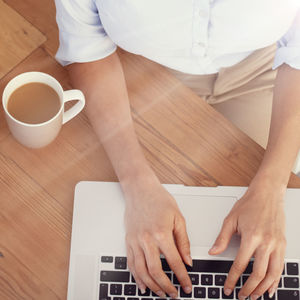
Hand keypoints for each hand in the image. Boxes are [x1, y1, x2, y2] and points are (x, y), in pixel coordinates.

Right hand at [123, 175, 191, 298]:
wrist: (140, 189)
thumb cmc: (159, 200)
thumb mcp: (178, 218)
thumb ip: (183, 241)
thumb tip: (187, 260)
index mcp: (161, 234)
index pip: (174, 262)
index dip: (182, 277)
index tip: (187, 286)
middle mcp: (146, 240)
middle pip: (156, 271)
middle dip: (166, 287)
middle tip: (174, 294)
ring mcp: (135, 241)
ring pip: (141, 271)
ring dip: (152, 286)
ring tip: (160, 293)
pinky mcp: (128, 240)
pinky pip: (131, 263)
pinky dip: (136, 277)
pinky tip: (142, 284)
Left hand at [209, 181, 285, 299]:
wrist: (267, 193)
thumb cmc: (249, 204)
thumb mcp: (231, 219)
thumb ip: (222, 238)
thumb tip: (213, 252)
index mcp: (251, 237)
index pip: (240, 264)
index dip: (232, 279)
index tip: (228, 287)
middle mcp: (266, 243)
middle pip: (258, 274)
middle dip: (248, 288)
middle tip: (241, 296)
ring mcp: (277, 244)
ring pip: (272, 274)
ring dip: (263, 288)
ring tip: (254, 296)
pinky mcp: (283, 244)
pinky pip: (282, 267)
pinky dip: (277, 280)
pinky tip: (271, 288)